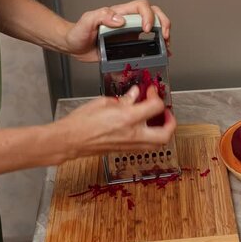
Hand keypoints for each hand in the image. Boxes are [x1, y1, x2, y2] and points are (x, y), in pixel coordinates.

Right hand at [55, 85, 176, 159]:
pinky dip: (151, 137)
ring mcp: (129, 145)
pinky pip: (145, 146)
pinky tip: (144, 127)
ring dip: (162, 131)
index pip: (155, 107)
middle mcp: (132, 134)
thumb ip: (124, 99)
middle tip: (165, 111)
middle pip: (164, 134)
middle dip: (170, 122)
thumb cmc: (81, 122)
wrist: (70, 140)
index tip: (151, 91)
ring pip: (157, 143)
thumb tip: (135, 95)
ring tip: (158, 120)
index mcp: (127, 118)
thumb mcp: (104, 102)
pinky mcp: (125, 150)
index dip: (156, 96)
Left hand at [64, 0, 171, 61]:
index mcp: (119, 13)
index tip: (146, 29)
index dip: (148, 15)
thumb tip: (120, 20)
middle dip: (163, 22)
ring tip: (167, 44)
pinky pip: (149, 41)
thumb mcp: (86, 21)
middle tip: (165, 36)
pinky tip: (162, 52)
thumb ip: (101, 16)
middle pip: (153, 12)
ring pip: (154, 25)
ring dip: (164, 32)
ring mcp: (131, 31)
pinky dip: (159, 45)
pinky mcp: (131, 43)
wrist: (74, 46)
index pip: (141, 6)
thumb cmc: (78, 32)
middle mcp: (128, 20)